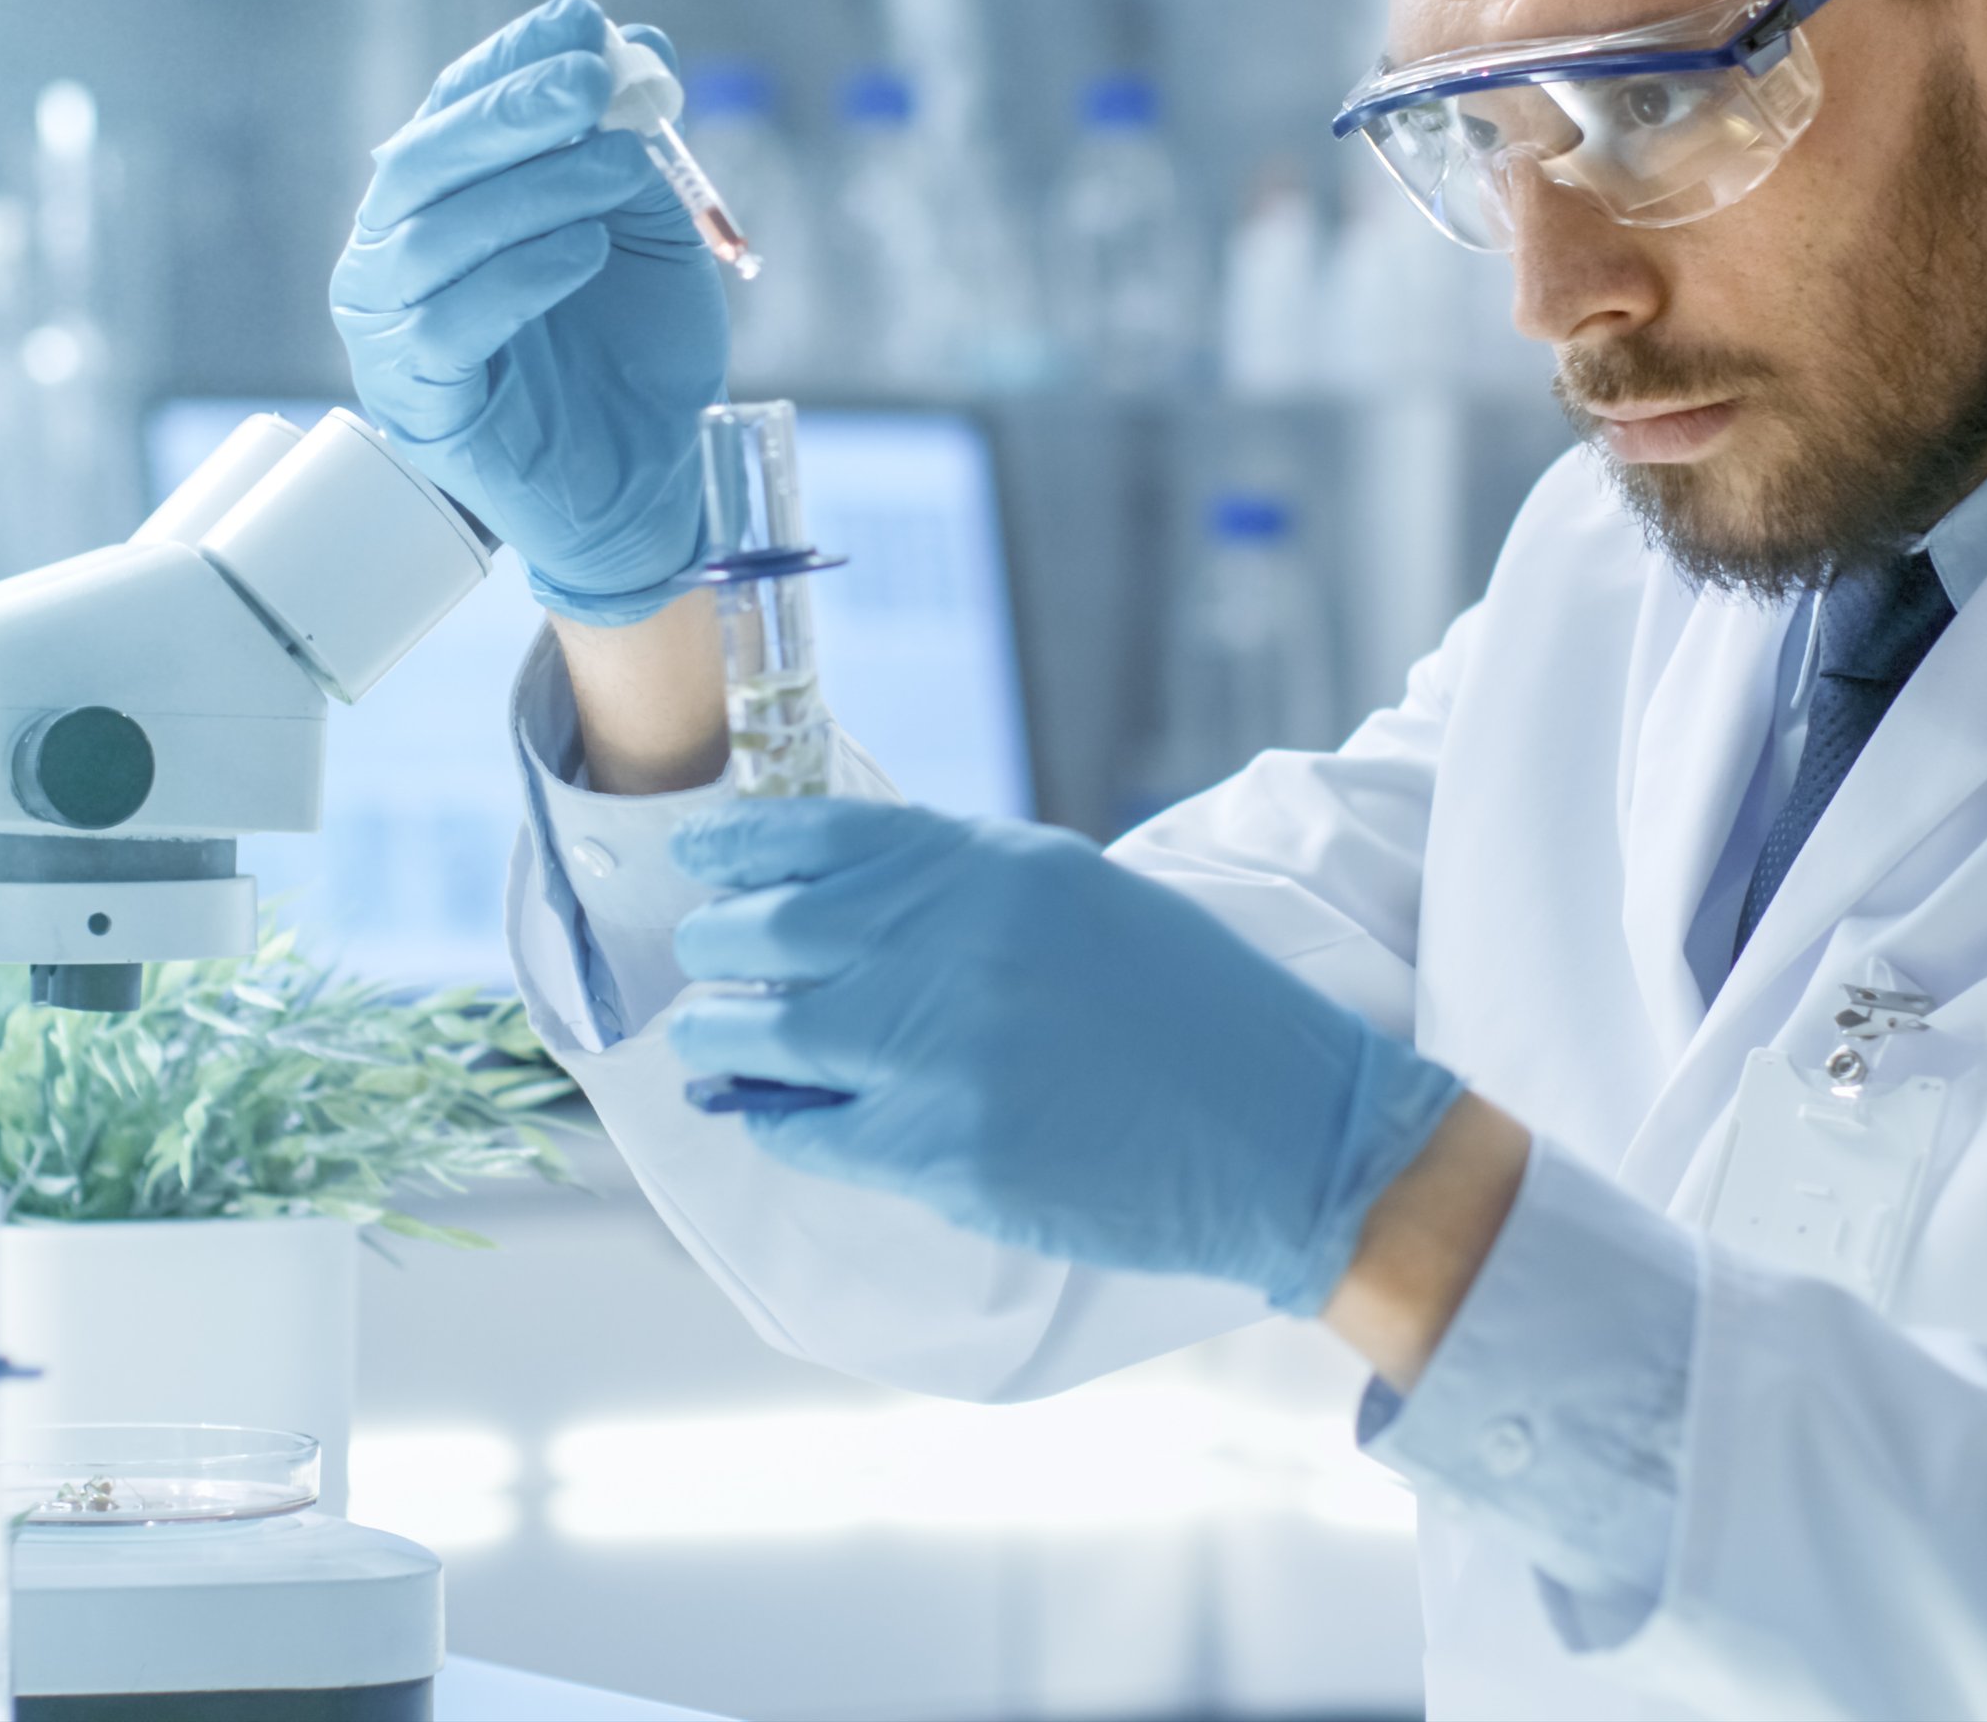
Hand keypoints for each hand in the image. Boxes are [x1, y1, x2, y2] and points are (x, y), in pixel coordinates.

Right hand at [330, 0, 724, 624]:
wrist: (651, 476)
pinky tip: (582, 251)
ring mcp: (393, 329)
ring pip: (432, 236)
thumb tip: (640, 43)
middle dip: (508, 112)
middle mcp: (397, 253)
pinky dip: (518, 276)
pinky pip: (448, 326)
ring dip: (531, 189)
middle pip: (421, 162)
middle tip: (589, 82)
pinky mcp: (420, 401)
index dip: (510, 61)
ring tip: (618, 169)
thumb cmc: (636, 349)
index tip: (581, 24)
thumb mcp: (650, 228)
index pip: (452, 106)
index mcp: (443, 199)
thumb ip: (634, 145)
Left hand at [665, 800, 1463, 1314]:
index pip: (818, 835)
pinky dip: (771, 1117)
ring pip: (763, 1033)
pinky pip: (806, 1129)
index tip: (696, 864)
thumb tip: (844, 903)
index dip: (736, 850)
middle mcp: (954, 941)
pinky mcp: (941, 1151)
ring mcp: (940, 1049)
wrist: (1290, 1134)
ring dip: (720, 1035)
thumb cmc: (1201, 1017)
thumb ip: (968, 894)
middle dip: (714, 948)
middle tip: (701, 964)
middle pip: (768, 931)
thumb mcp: (1085, 903)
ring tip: (709, 1039)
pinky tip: (770, 1111)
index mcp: (995, 868)